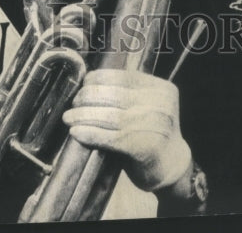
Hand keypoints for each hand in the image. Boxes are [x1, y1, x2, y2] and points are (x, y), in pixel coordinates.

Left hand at [62, 69, 191, 192]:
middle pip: (114, 95)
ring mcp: (154, 125)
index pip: (124, 76)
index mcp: (161, 88)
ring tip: (69, 118)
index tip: (84, 84)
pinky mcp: (144, 147)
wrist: (172, 166)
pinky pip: (110, 137)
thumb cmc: (152, 134)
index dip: (99, 78)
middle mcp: (160, 104)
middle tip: (74, 104)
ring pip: (110, 116)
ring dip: (83, 116)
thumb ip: (128, 94)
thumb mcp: (147, 106)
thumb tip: (89, 84)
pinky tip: (76, 133)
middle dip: (88, 98)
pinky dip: (89, 134)